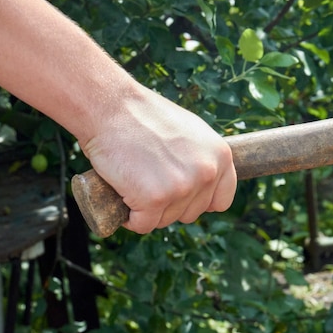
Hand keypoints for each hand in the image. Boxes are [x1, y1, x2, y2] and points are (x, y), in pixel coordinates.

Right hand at [80, 85, 236, 232]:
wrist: (111, 107)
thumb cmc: (144, 117)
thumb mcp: (190, 131)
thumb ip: (203, 158)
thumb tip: (208, 183)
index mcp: (220, 155)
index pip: (221, 200)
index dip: (198, 201)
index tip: (180, 195)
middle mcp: (207, 172)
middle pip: (190, 213)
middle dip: (168, 204)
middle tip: (147, 177)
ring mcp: (183, 187)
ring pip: (165, 220)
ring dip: (147, 209)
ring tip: (135, 178)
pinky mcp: (155, 199)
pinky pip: (142, 224)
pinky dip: (129, 216)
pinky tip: (123, 191)